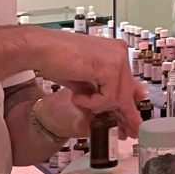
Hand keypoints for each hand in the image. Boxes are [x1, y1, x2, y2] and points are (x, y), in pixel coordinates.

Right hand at [25, 28, 146, 134]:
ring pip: (118, 97)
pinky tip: (77, 96)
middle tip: (113, 123)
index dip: (129, 107)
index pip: (130, 85)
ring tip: (79, 98)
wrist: (41, 49)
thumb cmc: (58, 61)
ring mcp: (118, 58)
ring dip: (97, 105)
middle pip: (127, 93)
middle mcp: (121, 52)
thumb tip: (119, 107)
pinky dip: (92, 102)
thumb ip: (102, 90)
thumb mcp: (87, 80)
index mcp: (117, 52)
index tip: (133, 124)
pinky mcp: (110, 66)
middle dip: (119, 112)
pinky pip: (108, 96)